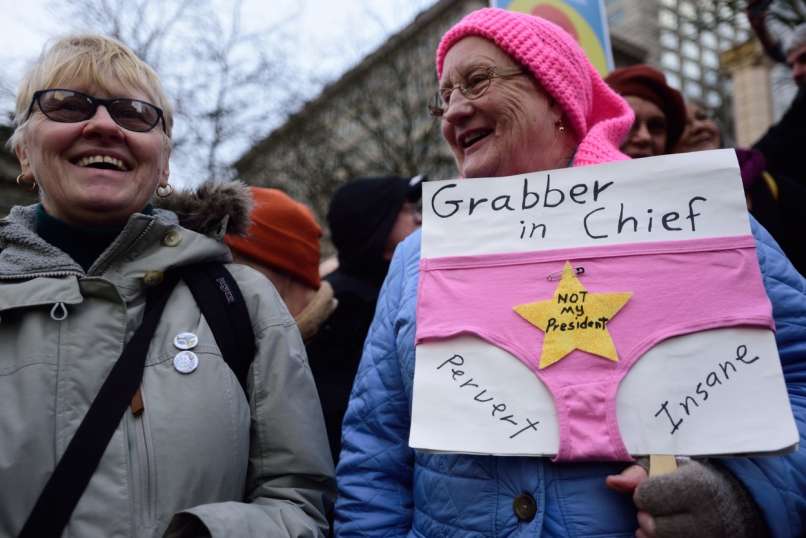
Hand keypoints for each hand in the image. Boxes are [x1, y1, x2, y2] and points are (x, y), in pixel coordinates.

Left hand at [606, 460, 767, 537]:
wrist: (733, 504)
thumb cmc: (690, 479)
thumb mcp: (666, 465)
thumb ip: (638, 472)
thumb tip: (612, 482)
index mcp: (695, 486)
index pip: (646, 497)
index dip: (642, 494)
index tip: (652, 489)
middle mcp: (706, 517)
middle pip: (653, 527)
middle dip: (646, 517)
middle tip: (656, 509)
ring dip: (652, 534)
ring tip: (663, 520)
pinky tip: (667, 533)